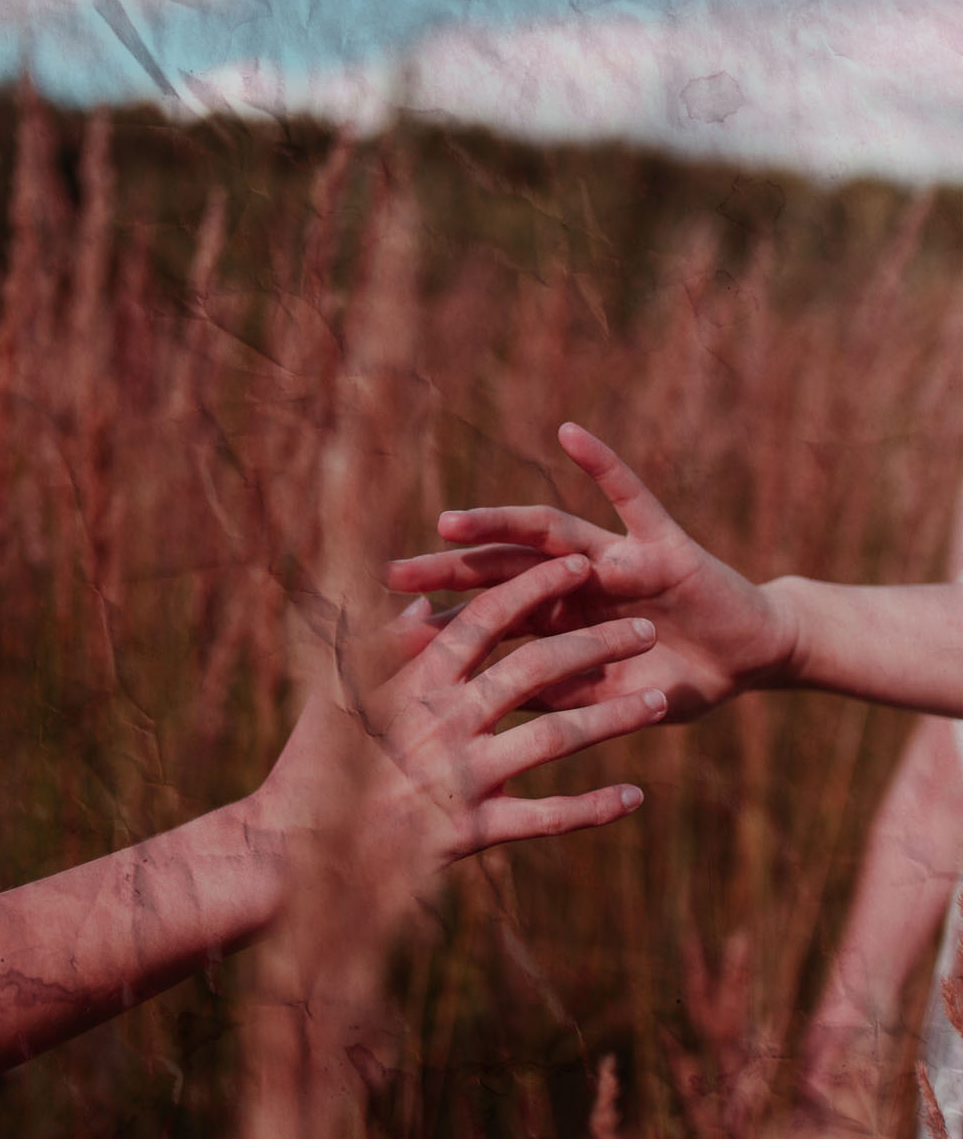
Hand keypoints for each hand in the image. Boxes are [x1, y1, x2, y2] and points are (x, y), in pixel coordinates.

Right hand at [257, 553, 666, 890]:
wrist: (291, 856)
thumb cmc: (310, 772)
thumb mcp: (338, 697)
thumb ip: (382, 649)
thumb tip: (423, 608)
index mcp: (416, 682)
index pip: (488, 620)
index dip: (537, 587)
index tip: (581, 563)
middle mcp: (446, 722)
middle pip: (538, 669)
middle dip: (596, 643)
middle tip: (644, 629)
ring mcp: (463, 778)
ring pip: (555, 737)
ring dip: (612, 717)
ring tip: (660, 702)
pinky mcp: (473, 832)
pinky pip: (546, 818)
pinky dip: (592, 808)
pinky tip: (635, 797)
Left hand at [387, 423, 796, 721]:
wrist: (752, 658)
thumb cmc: (679, 679)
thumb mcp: (610, 698)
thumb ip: (559, 691)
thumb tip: (491, 705)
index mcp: (561, 620)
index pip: (493, 615)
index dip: (445, 623)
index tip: (386, 633)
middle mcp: (579, 581)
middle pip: (503, 570)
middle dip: (449, 571)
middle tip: (392, 575)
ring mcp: (618, 558)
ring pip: (549, 533)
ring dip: (499, 524)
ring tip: (448, 520)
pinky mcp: (664, 544)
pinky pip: (630, 497)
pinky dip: (602, 463)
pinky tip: (568, 432)